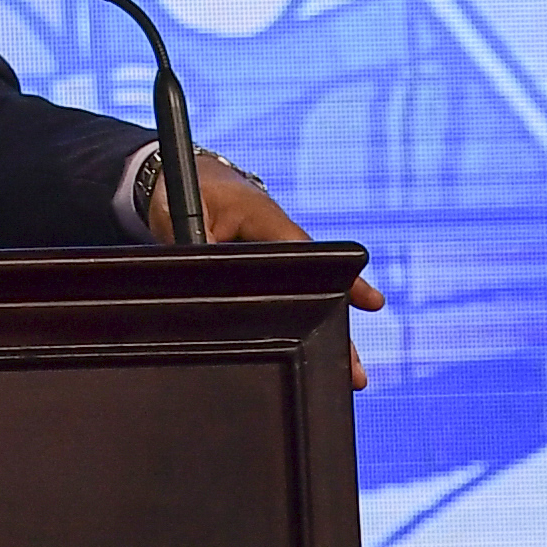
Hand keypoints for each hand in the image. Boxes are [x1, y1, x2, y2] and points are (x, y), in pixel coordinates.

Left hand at [150, 148, 388, 380]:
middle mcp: (276, 234)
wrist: (174, 173)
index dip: (339, 280)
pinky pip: (287, 291)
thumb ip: (193, 245)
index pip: (308, 252)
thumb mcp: (178, 213)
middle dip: (340, 322)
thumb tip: (200, 279)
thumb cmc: (180, 187)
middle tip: (357, 369)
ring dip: (325, 326)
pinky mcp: (261, 265)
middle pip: (314, 282)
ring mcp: (271, 251)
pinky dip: (302, 316)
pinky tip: (319, 350)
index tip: (372, 302)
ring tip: (347, 373)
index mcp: (263, 215)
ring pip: (304, 292)